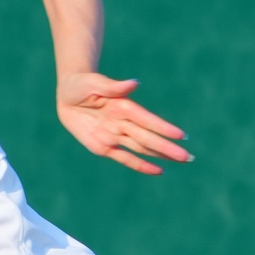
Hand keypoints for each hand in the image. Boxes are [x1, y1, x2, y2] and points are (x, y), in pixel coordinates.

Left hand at [58, 72, 190, 175]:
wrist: (67, 94)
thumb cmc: (82, 84)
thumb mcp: (94, 83)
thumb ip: (113, 86)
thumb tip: (134, 83)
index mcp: (123, 105)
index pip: (146, 119)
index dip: (162, 128)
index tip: (180, 135)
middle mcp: (123, 122)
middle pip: (148, 137)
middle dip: (167, 147)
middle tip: (188, 156)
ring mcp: (115, 135)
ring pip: (141, 148)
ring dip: (161, 155)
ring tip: (181, 160)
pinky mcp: (103, 147)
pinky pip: (124, 158)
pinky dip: (140, 165)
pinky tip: (158, 171)